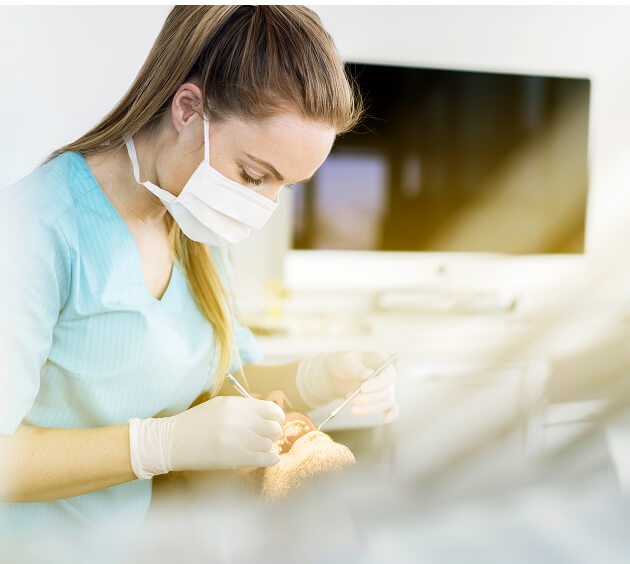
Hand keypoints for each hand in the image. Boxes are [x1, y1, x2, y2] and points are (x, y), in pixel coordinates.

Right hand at [128, 396, 285, 478]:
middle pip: (273, 428)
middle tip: (268, 436)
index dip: (278, 416)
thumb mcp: (220, 406)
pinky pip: (264, 458)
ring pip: (268, 444)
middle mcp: (238, 420)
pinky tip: (271, 458)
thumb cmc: (197, 423)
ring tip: (259, 447)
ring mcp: (236, 439)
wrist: (172, 441)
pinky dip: (271, 459)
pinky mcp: (233, 458)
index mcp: (235, 404)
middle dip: (273, 433)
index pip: (270, 409)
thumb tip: (271, 414)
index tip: (277, 421)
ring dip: (267, 446)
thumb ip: (244, 408)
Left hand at [296, 351, 398, 423]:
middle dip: (369, 399)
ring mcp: (386, 388)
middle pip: (387, 392)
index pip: (388, 375)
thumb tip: (368, 375)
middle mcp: (387, 376)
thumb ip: (357, 368)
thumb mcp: (345, 362)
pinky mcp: (382, 400)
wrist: (336, 375)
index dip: (377, 384)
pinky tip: (386, 420)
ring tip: (351, 408)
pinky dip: (392, 415)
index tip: (362, 388)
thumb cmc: (342, 364)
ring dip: (370, 408)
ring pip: (385, 402)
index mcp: (382, 361)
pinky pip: (392, 408)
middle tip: (352, 400)